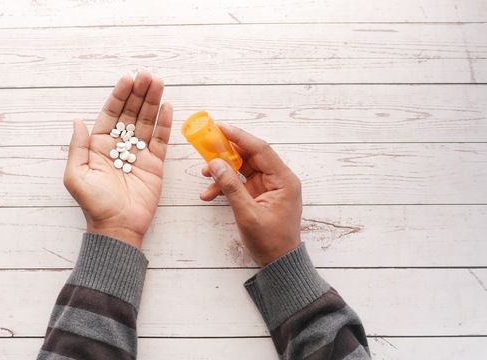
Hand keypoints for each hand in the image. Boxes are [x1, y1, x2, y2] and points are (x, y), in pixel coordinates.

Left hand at [63, 71, 171, 248]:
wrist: (118, 227)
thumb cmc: (94, 204)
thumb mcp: (76, 175)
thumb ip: (77, 147)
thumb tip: (77, 121)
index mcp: (99, 146)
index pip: (110, 114)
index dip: (119, 96)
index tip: (127, 78)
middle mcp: (119, 145)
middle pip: (131, 113)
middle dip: (139, 93)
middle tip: (147, 75)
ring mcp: (138, 153)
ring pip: (147, 122)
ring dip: (153, 102)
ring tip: (158, 82)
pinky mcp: (155, 163)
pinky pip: (160, 139)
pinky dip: (164, 123)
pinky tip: (167, 106)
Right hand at [200, 124, 301, 265]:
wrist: (279, 263)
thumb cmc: (270, 241)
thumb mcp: (248, 214)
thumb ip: (231, 187)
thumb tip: (216, 164)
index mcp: (283, 180)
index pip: (260, 149)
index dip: (239, 137)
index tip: (220, 127)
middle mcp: (278, 179)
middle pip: (250, 156)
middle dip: (227, 152)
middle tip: (207, 145)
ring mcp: (268, 186)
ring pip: (242, 168)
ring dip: (223, 171)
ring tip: (205, 175)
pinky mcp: (259, 195)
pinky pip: (240, 183)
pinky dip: (225, 186)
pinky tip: (209, 194)